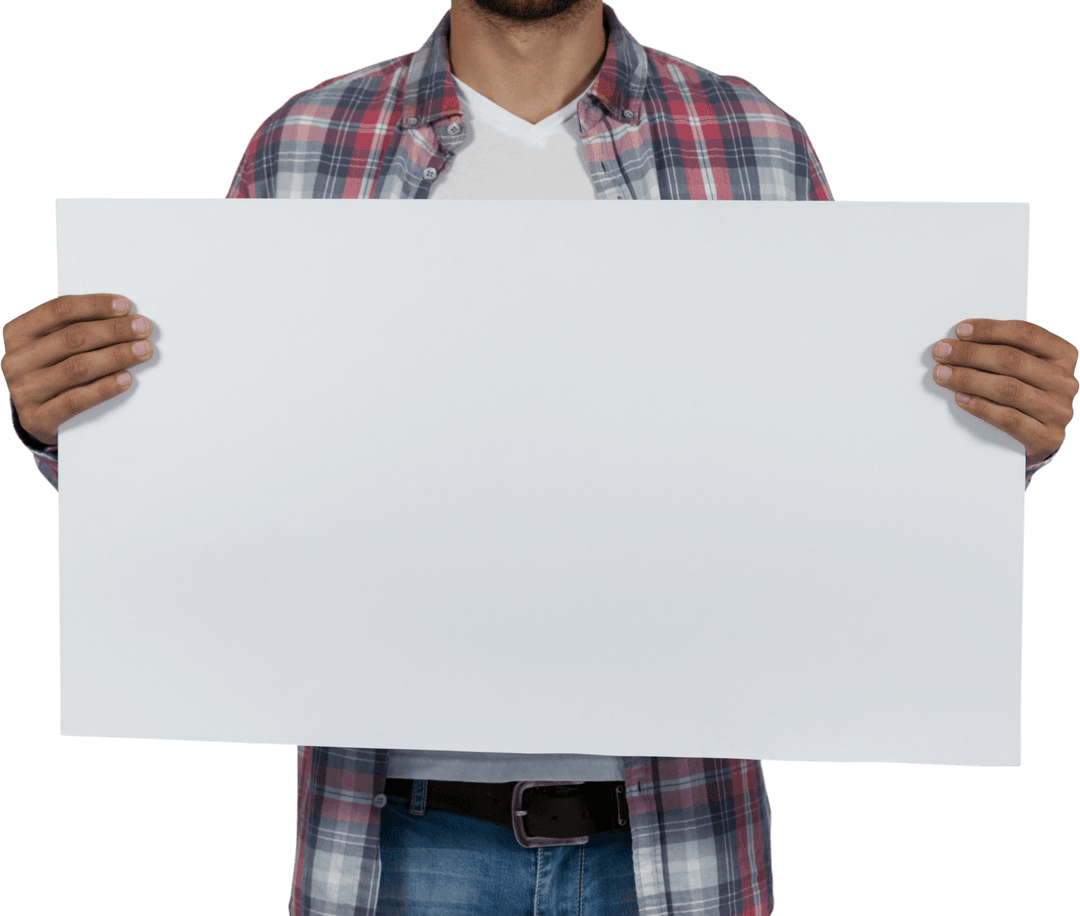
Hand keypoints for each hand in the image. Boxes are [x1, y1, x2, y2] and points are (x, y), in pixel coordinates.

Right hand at [1, 294, 153, 446]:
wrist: (39, 418)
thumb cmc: (55, 372)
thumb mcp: (56, 347)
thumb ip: (79, 330)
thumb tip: (125, 318)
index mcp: (18, 333)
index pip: (58, 311)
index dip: (94, 305)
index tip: (126, 305)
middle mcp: (16, 360)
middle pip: (72, 338)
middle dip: (113, 330)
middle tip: (144, 328)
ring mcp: (23, 391)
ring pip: (77, 368)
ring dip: (116, 356)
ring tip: (144, 350)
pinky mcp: (36, 419)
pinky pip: (75, 401)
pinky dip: (104, 388)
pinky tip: (126, 379)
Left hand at [931, 319, 1078, 463]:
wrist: (1042, 438)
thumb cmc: (1026, 394)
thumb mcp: (1025, 369)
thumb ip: (1005, 353)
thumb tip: (960, 342)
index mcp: (1063, 355)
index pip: (1025, 334)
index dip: (990, 329)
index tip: (960, 330)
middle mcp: (1065, 382)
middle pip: (1012, 360)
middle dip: (971, 354)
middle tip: (941, 352)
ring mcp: (1058, 410)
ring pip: (1008, 389)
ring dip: (969, 379)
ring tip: (942, 374)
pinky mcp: (1047, 437)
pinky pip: (1008, 419)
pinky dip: (981, 406)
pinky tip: (960, 398)